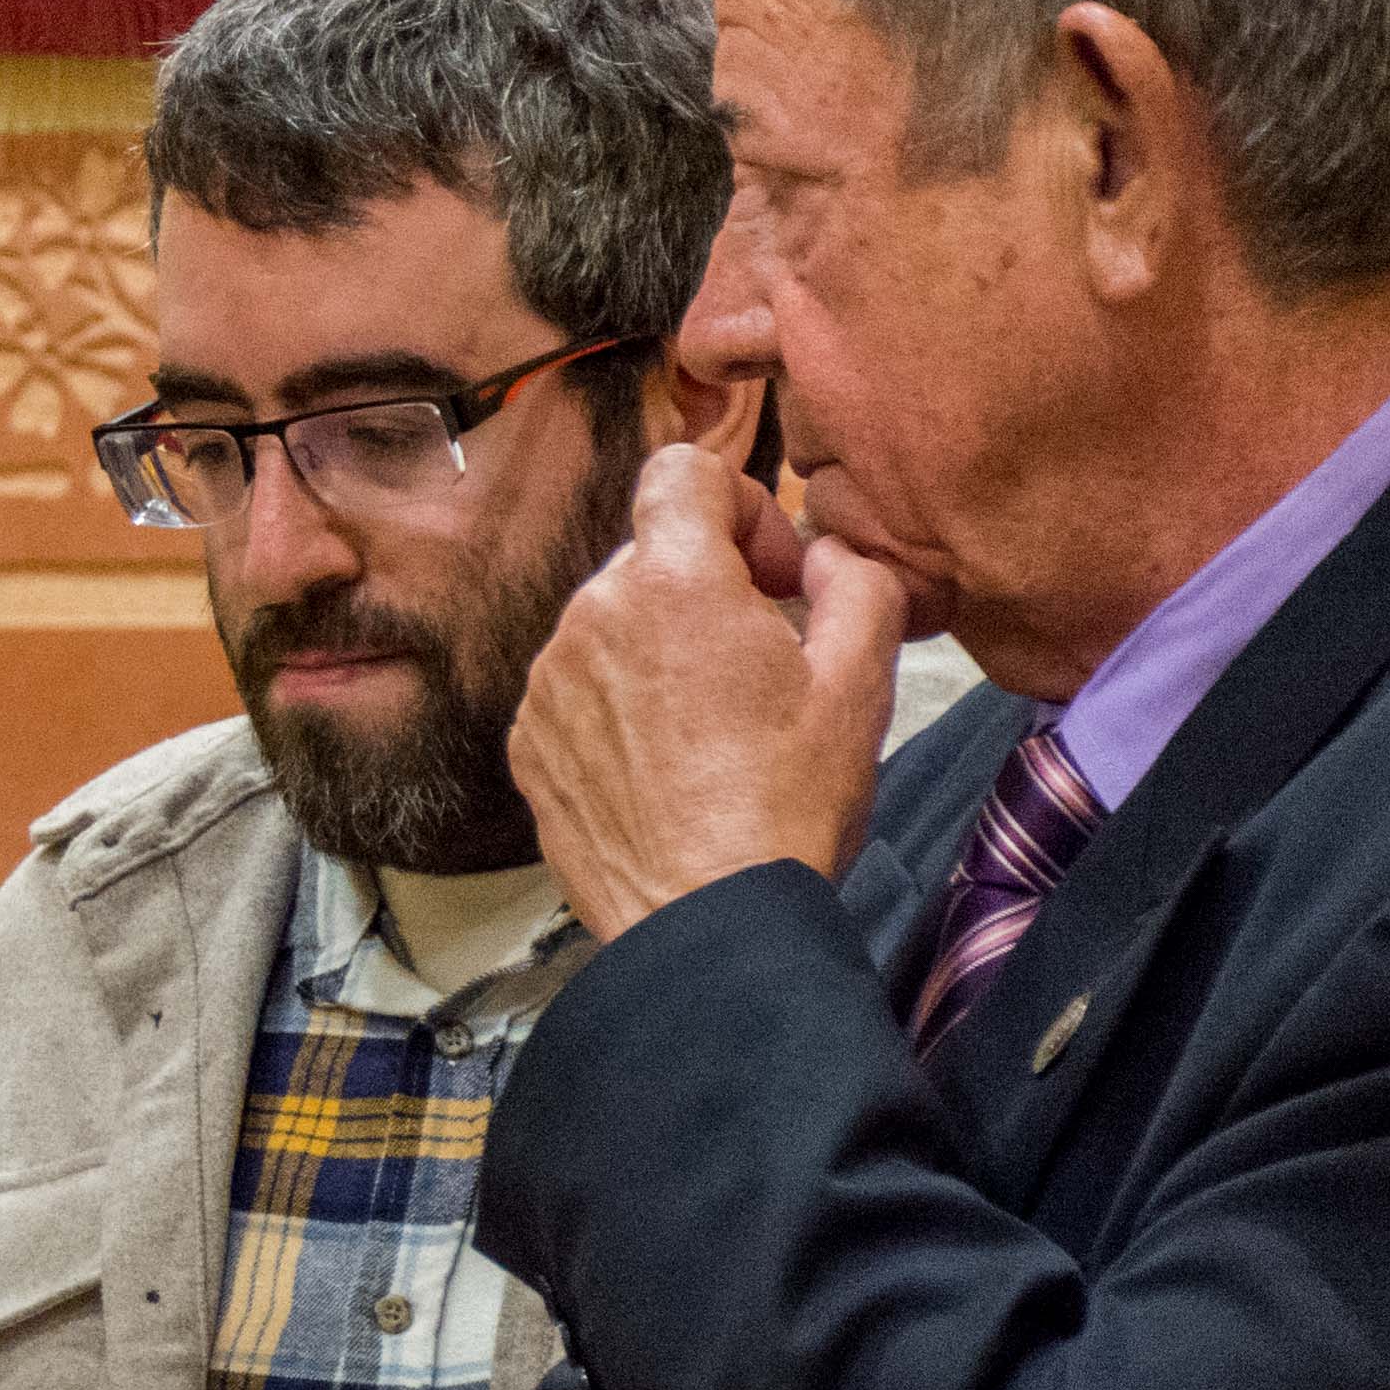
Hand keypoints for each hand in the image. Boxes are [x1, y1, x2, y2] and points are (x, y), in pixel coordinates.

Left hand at [513, 444, 908, 939]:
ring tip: (716, 728)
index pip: (682, 470)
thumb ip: (859, 580)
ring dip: (663, 650)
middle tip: (764, 663)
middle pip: (653, 556)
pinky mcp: (527, 742)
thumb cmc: (787, 802)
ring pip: (613, 625)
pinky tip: (670, 766)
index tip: (775, 574)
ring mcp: (547, 682)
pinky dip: (621, 706)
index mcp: (671, 582)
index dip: (740, 505)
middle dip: (710, 588)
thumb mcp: (862, 679)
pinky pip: (578, 689)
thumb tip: (829, 553)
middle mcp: (590, 616)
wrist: (706, 920)